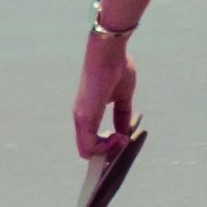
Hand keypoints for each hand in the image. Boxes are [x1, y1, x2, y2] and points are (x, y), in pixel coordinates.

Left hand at [71, 22, 138, 162]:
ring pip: (87, 152)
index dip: (106, 147)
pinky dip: (106, 149)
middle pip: (88, 150)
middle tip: (124, 141)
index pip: (91, 140)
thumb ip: (122, 114)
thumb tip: (125, 131)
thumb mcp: (123, 96)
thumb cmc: (117, 68)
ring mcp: (81, 118)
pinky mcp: (84, 118)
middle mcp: (81, 117)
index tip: (122, 139)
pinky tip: (120, 136)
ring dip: (109, 152)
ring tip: (123, 138)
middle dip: (108, 153)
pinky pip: (89, 148)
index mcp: (89, 112)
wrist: (110, 52)